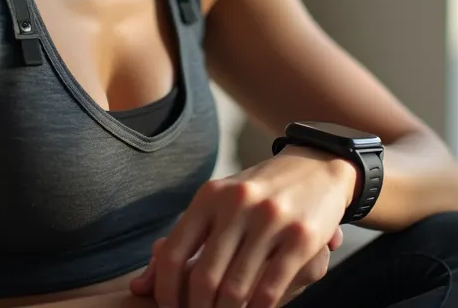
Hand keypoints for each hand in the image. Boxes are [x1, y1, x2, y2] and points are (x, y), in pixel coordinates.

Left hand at [130, 146, 356, 307]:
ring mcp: (271, 219)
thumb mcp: (216, 207)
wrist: (319, 166)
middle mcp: (237, 203)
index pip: (172, 254)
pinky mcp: (301, 237)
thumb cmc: (258, 195)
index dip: (165, 292)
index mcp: (210, 195)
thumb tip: (139, 288)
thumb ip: (180, 244)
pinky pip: (269, 289)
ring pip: (236, 288)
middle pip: (203, 277)